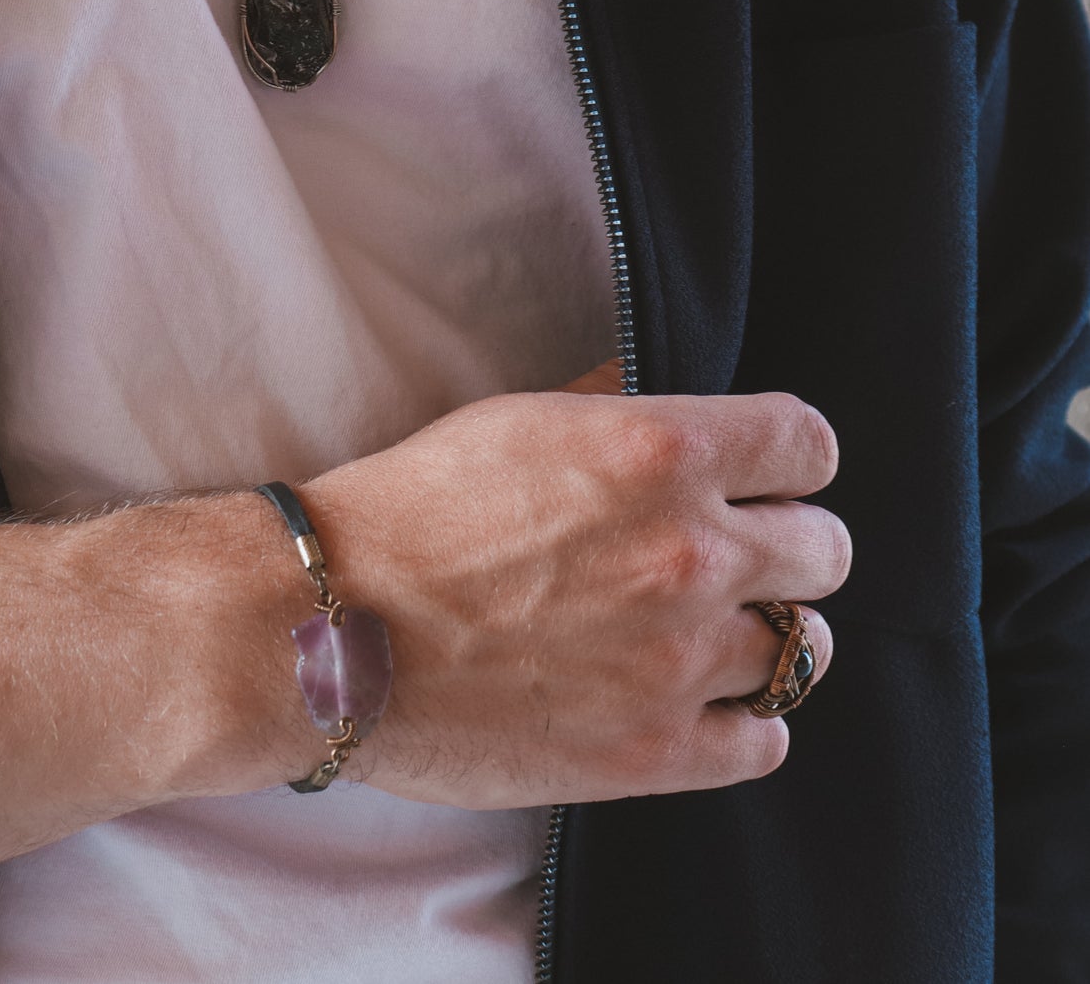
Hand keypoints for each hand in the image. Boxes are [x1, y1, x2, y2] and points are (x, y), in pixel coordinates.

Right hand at [298, 362, 848, 807]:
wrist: (331, 622)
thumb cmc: (413, 511)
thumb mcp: (519, 421)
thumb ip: (619, 410)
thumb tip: (671, 405)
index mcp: (660, 454)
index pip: (809, 446)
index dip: (790, 461)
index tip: (768, 477)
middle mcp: (689, 552)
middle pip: (825, 550)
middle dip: (785, 546)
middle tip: (731, 556)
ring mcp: (677, 660)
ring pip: (805, 648)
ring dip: (766, 633)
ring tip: (710, 632)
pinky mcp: (651, 751)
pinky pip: (765, 739)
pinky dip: (742, 719)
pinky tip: (696, 699)